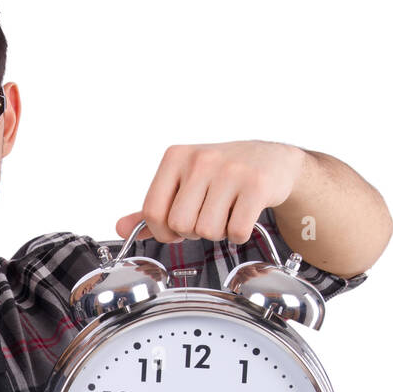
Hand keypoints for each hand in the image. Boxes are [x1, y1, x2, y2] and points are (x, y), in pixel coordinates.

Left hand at [116, 140, 306, 245]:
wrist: (272, 160)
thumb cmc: (223, 173)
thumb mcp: (183, 182)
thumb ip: (154, 208)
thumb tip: (120, 227)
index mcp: (176, 157)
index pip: (152, 211)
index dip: (163, 230)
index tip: (176, 228)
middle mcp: (201, 159)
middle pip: (179, 225)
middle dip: (192, 231)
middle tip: (206, 216)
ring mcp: (230, 171)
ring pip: (207, 231)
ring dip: (217, 232)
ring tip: (226, 212)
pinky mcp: (257, 185)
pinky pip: (236, 232)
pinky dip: (239, 234)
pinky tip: (243, 215)